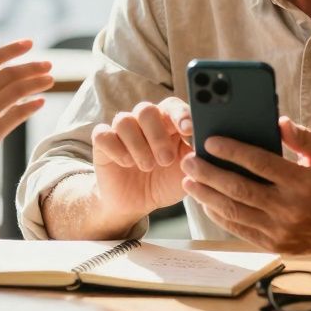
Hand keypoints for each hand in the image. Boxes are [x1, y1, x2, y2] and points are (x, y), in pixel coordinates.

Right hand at [0, 40, 53, 199]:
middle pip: (9, 73)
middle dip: (32, 66)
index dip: (13, 48)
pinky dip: (31, 106)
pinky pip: (16, 115)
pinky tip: (39, 102)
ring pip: (17, 91)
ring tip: (49, 80)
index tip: (29, 43)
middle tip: (48, 64)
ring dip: (37, 82)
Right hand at [91, 96, 193, 229]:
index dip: (180, 114)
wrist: (137, 204)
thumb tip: (207, 145)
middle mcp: (144, 122)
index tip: (188, 130)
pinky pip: (103, 134)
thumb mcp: (187, 172)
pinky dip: (116, 148)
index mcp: (168, 122)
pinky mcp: (103, 143)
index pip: (172, 106)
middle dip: (158, 136)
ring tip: (147, 166)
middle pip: (147, 110)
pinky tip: (126, 163)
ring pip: (124, 120)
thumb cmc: (166, 182)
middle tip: (166, 160)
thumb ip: (196, 156)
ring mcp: (122, 131)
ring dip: (138, 145)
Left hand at [180, 117, 310, 255]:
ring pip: (234, 211)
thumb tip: (278, 121)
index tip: (210, 141)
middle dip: (209, 173)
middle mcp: (289, 208)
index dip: (232, 151)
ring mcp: (280, 229)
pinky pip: (238, 229)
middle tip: (189, 160)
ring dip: (207, 195)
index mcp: (302, 182)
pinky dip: (218, 215)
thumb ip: (304, 136)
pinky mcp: (273, 244)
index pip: (259, 163)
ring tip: (189, 180)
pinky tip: (205, 201)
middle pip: (239, 188)